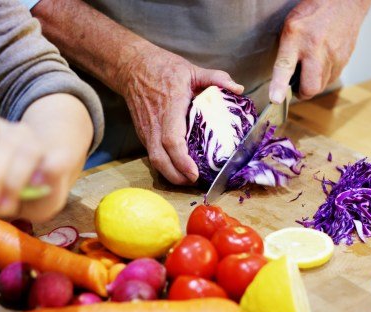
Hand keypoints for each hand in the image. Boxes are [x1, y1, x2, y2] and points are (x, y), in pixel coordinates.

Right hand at [0, 95, 90, 222]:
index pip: (59, 162)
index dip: (50, 170)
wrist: (25, 169)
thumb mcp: (41, 206)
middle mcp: (35, 141)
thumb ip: (31, 202)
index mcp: (58, 161)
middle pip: (26, 152)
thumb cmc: (34, 193)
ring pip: (3, 142)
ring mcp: (11, 129)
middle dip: (7, 180)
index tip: (35, 186)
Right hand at [119, 45, 243, 184]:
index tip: (194, 173)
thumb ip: (216, 78)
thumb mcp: (191, 69)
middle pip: (160, 159)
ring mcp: (146, 131)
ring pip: (155, 161)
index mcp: (169, 108)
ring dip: (170, 175)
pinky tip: (178, 169)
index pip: (172, 140)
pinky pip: (153, 155)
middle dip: (176, 177)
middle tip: (195, 183)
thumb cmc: (162, 68)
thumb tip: (238, 88)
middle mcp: (155, 124)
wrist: (132, 68)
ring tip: (188, 180)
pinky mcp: (143, 134)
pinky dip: (165, 166)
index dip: (182, 160)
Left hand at [269, 0, 370, 102]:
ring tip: (309, 70)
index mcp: (296, 37)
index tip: (276, 99)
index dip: (280, 86)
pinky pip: (332, 78)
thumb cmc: (313, 12)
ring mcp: (333, 55)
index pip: (285, 66)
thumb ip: (286, 51)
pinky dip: (324, 77)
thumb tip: (283, 79)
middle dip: (302, 92)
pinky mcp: (345, 59)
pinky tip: (321, 64)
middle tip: (296, 86)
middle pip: (310, 86)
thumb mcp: (290, 26)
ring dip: (313, 84)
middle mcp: (316, 48)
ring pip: (322, 85)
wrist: (344, 1)